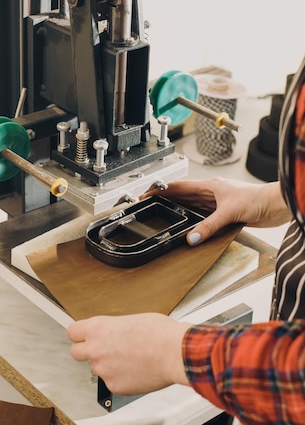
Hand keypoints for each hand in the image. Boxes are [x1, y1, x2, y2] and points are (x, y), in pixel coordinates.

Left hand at [67, 313, 190, 395]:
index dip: (79, 334)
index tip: (83, 336)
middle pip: (76, 353)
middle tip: (101, 350)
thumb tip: (112, 334)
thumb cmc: (159, 333)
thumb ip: (113, 329)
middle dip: (86, 351)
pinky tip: (136, 371)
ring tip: (130, 359)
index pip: (73, 332)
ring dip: (108, 365)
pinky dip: (121, 378)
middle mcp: (96, 349)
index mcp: (98, 329)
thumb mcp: (130, 320)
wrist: (174, 352)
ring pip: (97, 369)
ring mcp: (104, 370)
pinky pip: (112, 382)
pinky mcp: (115, 386)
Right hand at [145, 178, 288, 245]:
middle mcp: (212, 193)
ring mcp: (218, 203)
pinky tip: (190, 226)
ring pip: (193, 206)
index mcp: (209, 186)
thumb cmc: (257, 198)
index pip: (179, 186)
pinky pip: (204, 217)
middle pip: (183, 196)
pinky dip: (194, 221)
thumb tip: (191, 237)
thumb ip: (209, 226)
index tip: (148, 193)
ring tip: (165, 214)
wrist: (276, 205)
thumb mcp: (228, 212)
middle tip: (151, 205)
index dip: (162, 190)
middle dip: (166, 200)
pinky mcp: (226, 213)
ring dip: (180, 210)